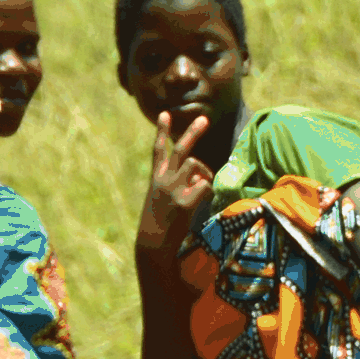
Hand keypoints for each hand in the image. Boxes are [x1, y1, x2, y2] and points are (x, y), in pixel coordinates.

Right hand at [136, 106, 214, 252]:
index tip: (164, 114)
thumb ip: (177, 185)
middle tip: (205, 119)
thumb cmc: (158, 225)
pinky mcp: (185, 201)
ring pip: (197, 166)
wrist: (152, 245)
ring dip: (204, 174)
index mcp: (156, 179)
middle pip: (181, 150)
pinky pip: (205, 186)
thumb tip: (200, 175)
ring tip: (201, 188)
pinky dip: (207, 192)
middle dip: (193, 132)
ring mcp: (174, 189)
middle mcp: (164, 180)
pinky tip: (200, 204)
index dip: (162, 131)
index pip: (158, 150)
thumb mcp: (161, 200)